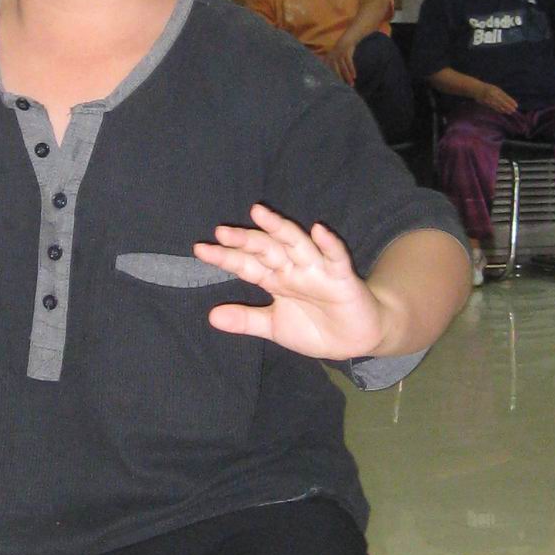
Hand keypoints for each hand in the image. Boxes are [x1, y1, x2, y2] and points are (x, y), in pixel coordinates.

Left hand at [193, 204, 385, 361]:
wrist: (354, 341)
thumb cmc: (315, 328)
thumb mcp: (274, 327)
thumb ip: (246, 320)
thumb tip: (211, 316)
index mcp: (275, 279)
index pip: (246, 264)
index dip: (225, 257)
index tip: (200, 250)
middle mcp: (293, 269)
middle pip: (266, 249)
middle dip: (245, 240)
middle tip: (221, 231)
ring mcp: (317, 270)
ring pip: (296, 244)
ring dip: (279, 229)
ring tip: (260, 214)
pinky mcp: (342, 278)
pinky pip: (335, 258)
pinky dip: (328, 244)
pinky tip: (318, 231)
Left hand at [330, 37, 360, 86]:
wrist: (349, 37)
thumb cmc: (343, 49)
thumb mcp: (337, 56)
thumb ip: (335, 65)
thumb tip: (336, 77)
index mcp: (329, 58)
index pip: (328, 70)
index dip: (329, 78)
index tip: (331, 87)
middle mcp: (332, 56)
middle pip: (335, 70)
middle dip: (339, 79)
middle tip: (342, 88)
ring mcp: (339, 54)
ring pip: (343, 68)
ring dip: (347, 76)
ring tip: (351, 84)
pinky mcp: (346, 52)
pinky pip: (349, 63)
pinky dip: (352, 70)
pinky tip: (354, 76)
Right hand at [476, 81, 518, 113]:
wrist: (476, 88)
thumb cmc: (488, 88)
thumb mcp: (495, 89)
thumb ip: (501, 94)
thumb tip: (509, 102)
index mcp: (496, 90)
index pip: (505, 96)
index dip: (511, 101)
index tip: (516, 105)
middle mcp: (492, 94)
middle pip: (502, 101)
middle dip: (508, 106)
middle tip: (514, 110)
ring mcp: (488, 99)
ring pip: (498, 105)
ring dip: (504, 109)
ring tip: (509, 112)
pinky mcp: (485, 102)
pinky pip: (493, 107)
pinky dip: (499, 109)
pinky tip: (503, 111)